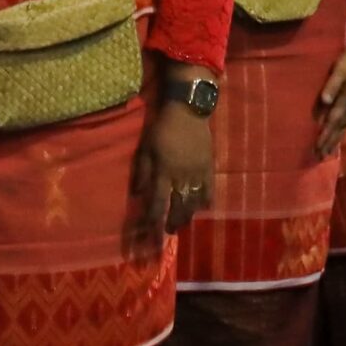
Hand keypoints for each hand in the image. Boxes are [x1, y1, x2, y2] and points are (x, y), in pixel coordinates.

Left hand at [134, 98, 215, 235]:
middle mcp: (181, 177)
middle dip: (172, 223)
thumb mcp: (145, 149)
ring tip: (182, 224)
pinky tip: (203, 208)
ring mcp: (198, 174)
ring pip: (194, 203)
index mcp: (163, 172)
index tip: (150, 235)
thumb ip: (141, 173)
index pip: (157, 204)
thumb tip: (136, 195)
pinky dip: (206, 202)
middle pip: (177, 208)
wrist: (188, 110)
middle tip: (168, 232)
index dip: (153, 222)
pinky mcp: (209, 167)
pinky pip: (209, 190)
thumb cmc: (162, 128)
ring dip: (187, 216)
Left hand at [315, 47, 345, 156]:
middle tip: (320, 157)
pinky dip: (342, 130)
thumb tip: (324, 101)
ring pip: (344, 127)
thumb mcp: (339, 71)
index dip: (324, 136)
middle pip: (338, 129)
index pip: (332, 123)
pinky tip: (340, 133)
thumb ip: (331, 86)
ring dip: (336, 139)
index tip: (317, 149)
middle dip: (329, 143)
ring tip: (329, 151)